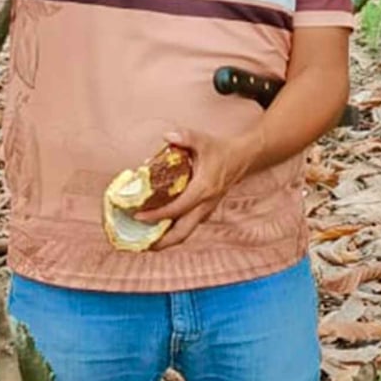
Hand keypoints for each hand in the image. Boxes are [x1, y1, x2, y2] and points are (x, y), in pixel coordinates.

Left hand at [133, 127, 251, 249]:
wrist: (241, 158)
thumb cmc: (220, 150)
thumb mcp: (203, 140)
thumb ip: (185, 137)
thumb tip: (167, 136)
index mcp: (203, 190)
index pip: (177, 209)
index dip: (157, 215)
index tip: (138, 216)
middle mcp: (204, 205)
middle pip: (182, 234)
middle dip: (161, 243)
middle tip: (139, 245)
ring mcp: (205, 211)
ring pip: (185, 233)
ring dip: (165, 240)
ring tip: (144, 241)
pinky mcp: (204, 211)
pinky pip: (187, 226)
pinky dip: (172, 230)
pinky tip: (157, 227)